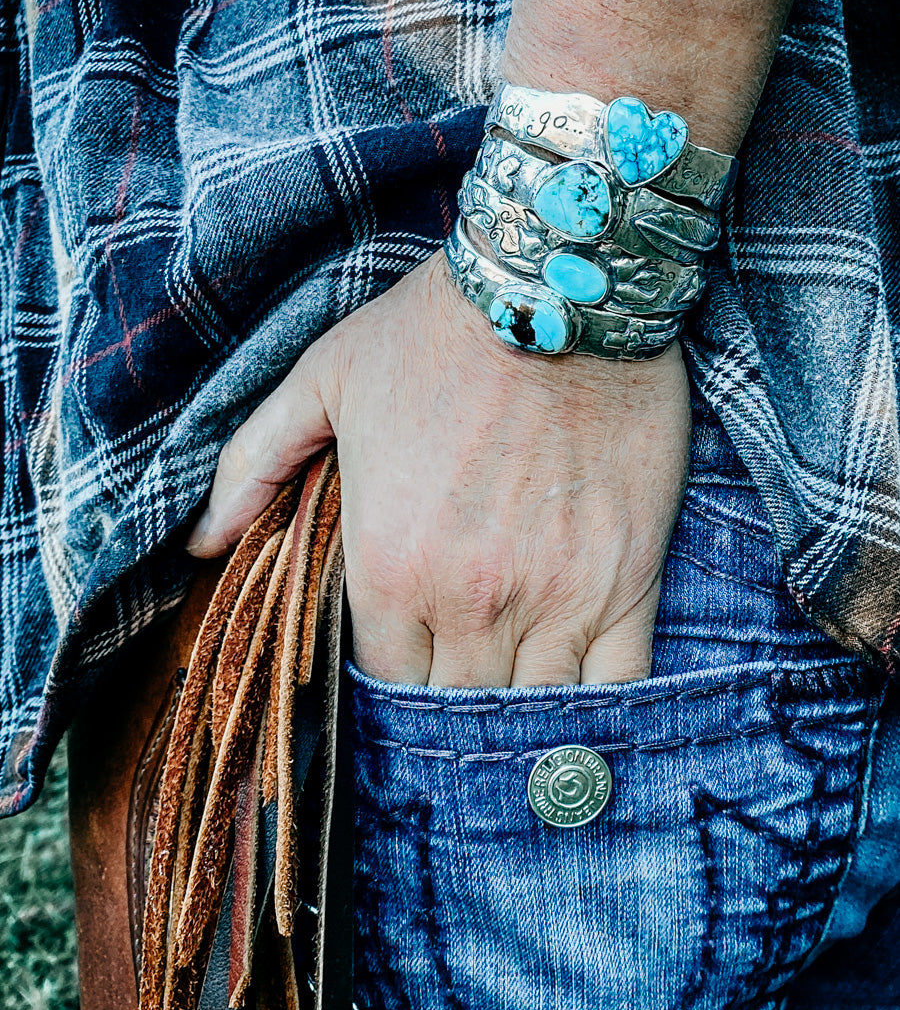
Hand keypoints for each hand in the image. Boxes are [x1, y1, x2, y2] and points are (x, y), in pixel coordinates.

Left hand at [187, 250, 689, 685]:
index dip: (386, 688)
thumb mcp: (321, 381)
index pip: (382, 683)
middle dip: (449, 713)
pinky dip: (597, 711)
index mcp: (391, 567)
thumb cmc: (434, 332)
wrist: (560, 286)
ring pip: (533, 715)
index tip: (398, 671)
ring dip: (517, 723)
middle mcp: (472, 602)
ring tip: (510, 712)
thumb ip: (252, 466)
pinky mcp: (628, 581)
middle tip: (454, 692)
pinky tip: (579, 715)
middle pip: (456, 713)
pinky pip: (617, 685)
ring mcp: (557, 598)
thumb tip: (202, 545)